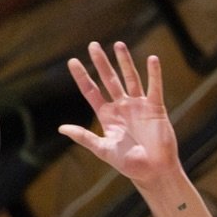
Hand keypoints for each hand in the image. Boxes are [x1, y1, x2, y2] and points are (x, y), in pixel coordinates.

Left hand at [60, 42, 178, 184]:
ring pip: (130, 79)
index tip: (72, 62)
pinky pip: (154, 87)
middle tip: (93, 45)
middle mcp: (122, 107)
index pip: (92, 92)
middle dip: (101, 63)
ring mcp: (138, 106)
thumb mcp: (103, 150)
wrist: (154, 172)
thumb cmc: (129, 165)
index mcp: (107, 117)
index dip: (82, 77)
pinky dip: (154, 74)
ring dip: (125, 62)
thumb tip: (61, 128)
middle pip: (109, 80)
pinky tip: (152, 59)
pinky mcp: (155, 108)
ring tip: (119, 45)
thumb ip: (84, 137)